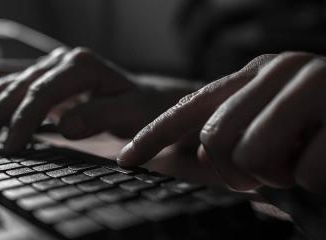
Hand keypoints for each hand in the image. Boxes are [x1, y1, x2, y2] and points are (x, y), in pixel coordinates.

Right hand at [0, 47, 194, 153]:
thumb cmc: (140, 107)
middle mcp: (61, 61)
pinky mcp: (45, 80)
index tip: (10, 148)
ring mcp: (51, 68)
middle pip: (18, 87)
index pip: (42, 92)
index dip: (22, 121)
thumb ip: (99, 116)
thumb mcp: (129, 112)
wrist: (144, 97)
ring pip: (9, 86)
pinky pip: (13, 90)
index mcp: (81, 65)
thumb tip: (64, 127)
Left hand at [118, 52, 325, 193]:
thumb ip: (235, 134)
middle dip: (238, 172)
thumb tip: (191, 157)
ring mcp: (313, 84)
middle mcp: (279, 71)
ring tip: (303, 162)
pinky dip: (319, 184)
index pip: (190, 109)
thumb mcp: (275, 130)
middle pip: (214, 142)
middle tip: (271, 172)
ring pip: (251, 157)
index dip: (153, 137)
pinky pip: (305, 174)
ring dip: (280, 176)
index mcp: (256, 76)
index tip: (126, 160)